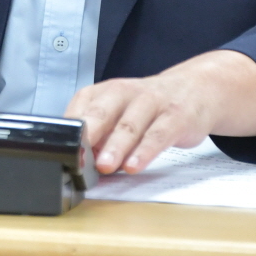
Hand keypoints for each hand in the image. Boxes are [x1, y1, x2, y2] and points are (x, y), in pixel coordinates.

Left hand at [65, 50, 255, 174]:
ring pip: (130, 124)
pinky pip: (158, 134)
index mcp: (105, 91)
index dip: (69, 129)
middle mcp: (125, 93)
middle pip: (102, 111)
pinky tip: (134, 166)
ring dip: (116, 146)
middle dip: (88, 134)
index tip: (59, 149)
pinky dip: (145, 151)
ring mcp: (151, 103)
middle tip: (77, 156)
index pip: (81, 107)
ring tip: (104, 166)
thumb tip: (78, 161)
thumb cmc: (149, 107)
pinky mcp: (175, 117)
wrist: (196, 89)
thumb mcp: (120, 112)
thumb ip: (100, 134)